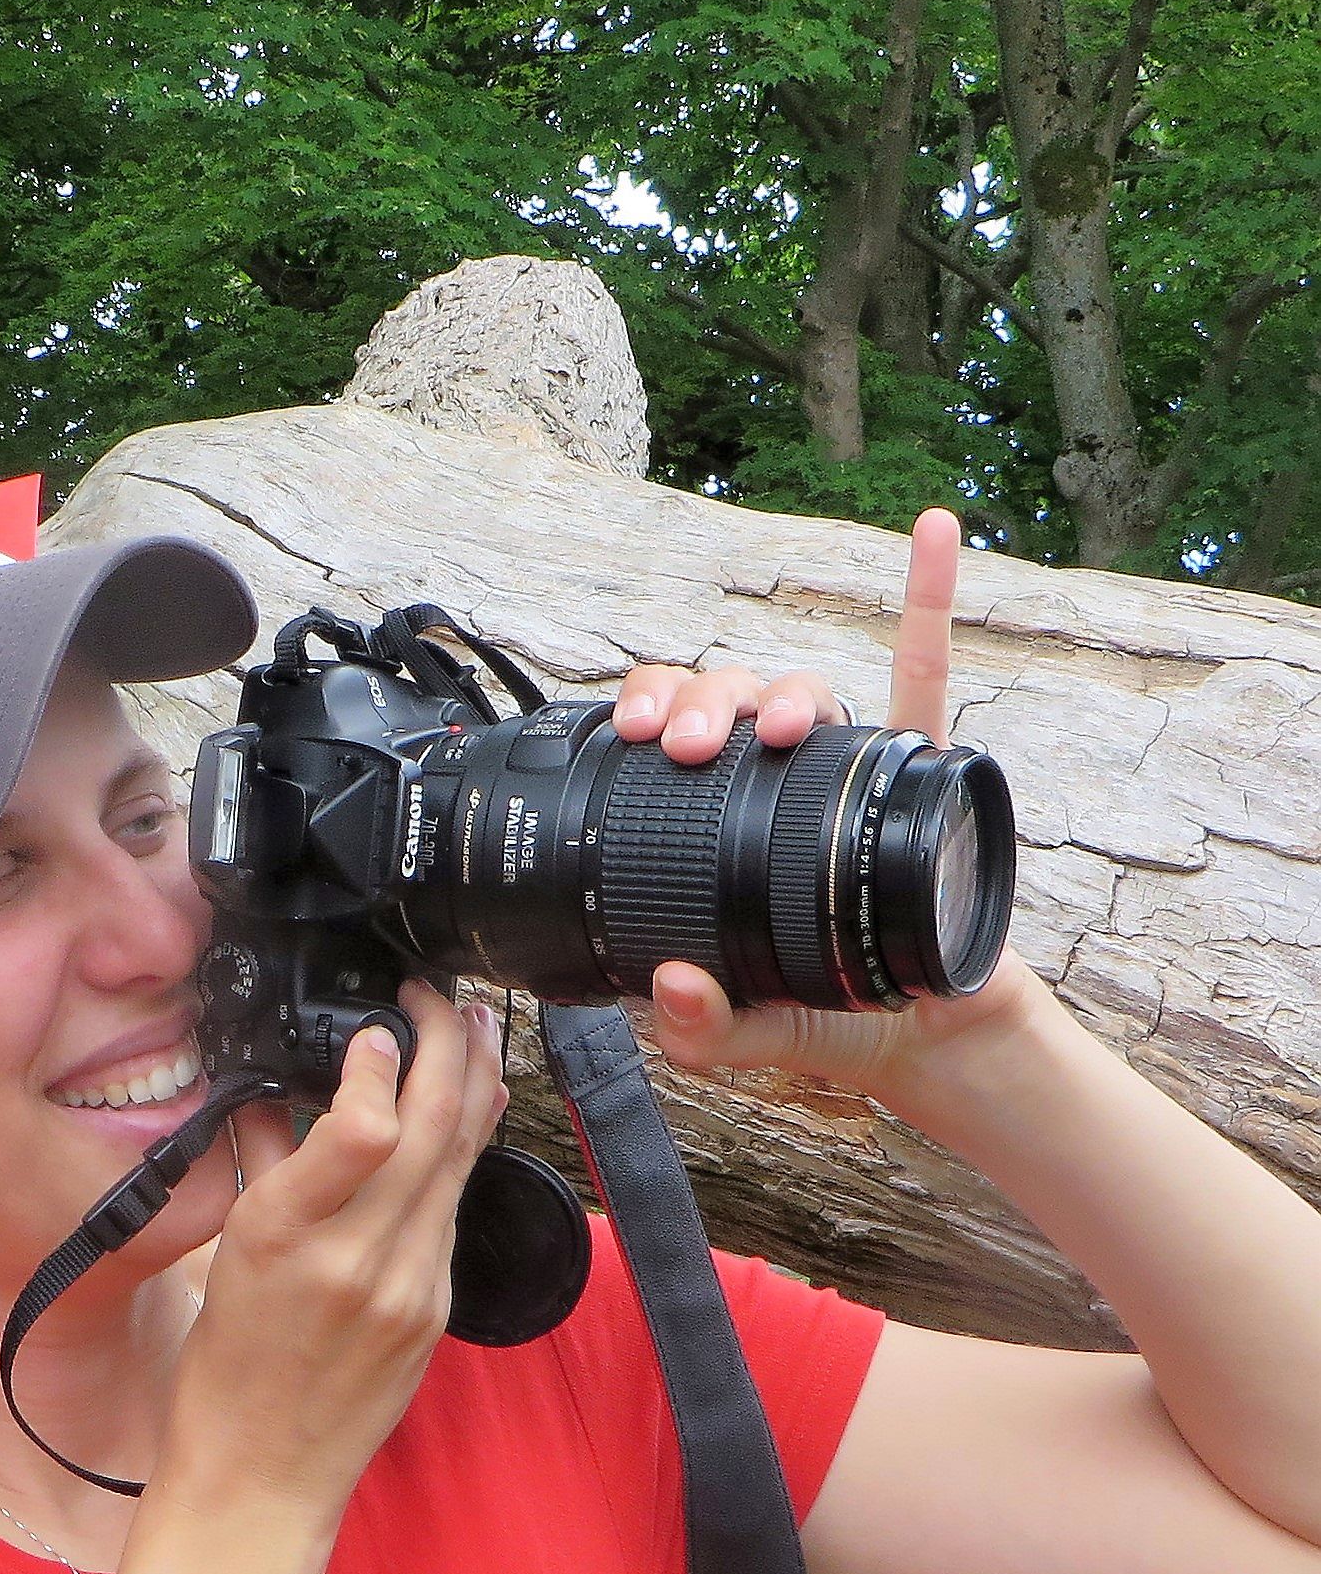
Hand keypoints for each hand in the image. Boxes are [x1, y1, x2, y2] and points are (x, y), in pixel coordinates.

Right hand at [165, 981, 506, 1513]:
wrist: (263, 1472)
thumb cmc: (228, 1368)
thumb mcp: (226, 1251)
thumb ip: (267, 1161)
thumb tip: (288, 1085)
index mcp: (284, 1237)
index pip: (365, 1127)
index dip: (382, 1060)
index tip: (375, 1027)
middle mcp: (359, 1259)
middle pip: (435, 1127)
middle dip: (446, 1045)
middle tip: (438, 1000)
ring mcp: (411, 1286)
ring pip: (460, 1159)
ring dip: (471, 1084)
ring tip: (467, 1030)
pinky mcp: (437, 1307)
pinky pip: (454, 1207)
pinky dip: (459, 1148)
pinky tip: (461, 1112)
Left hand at [606, 507, 1047, 1107]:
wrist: (936, 1038)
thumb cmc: (838, 1024)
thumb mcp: (756, 1040)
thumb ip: (707, 1031)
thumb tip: (666, 989)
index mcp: (718, 830)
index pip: (667, 742)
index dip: (647, 712)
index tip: (637, 731)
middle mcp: (774, 786)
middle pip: (726, 702)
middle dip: (700, 701)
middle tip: (688, 744)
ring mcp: (846, 773)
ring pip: (806, 690)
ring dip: (784, 691)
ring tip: (780, 727)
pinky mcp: (921, 775)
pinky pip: (926, 677)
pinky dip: (930, 598)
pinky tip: (933, 533)